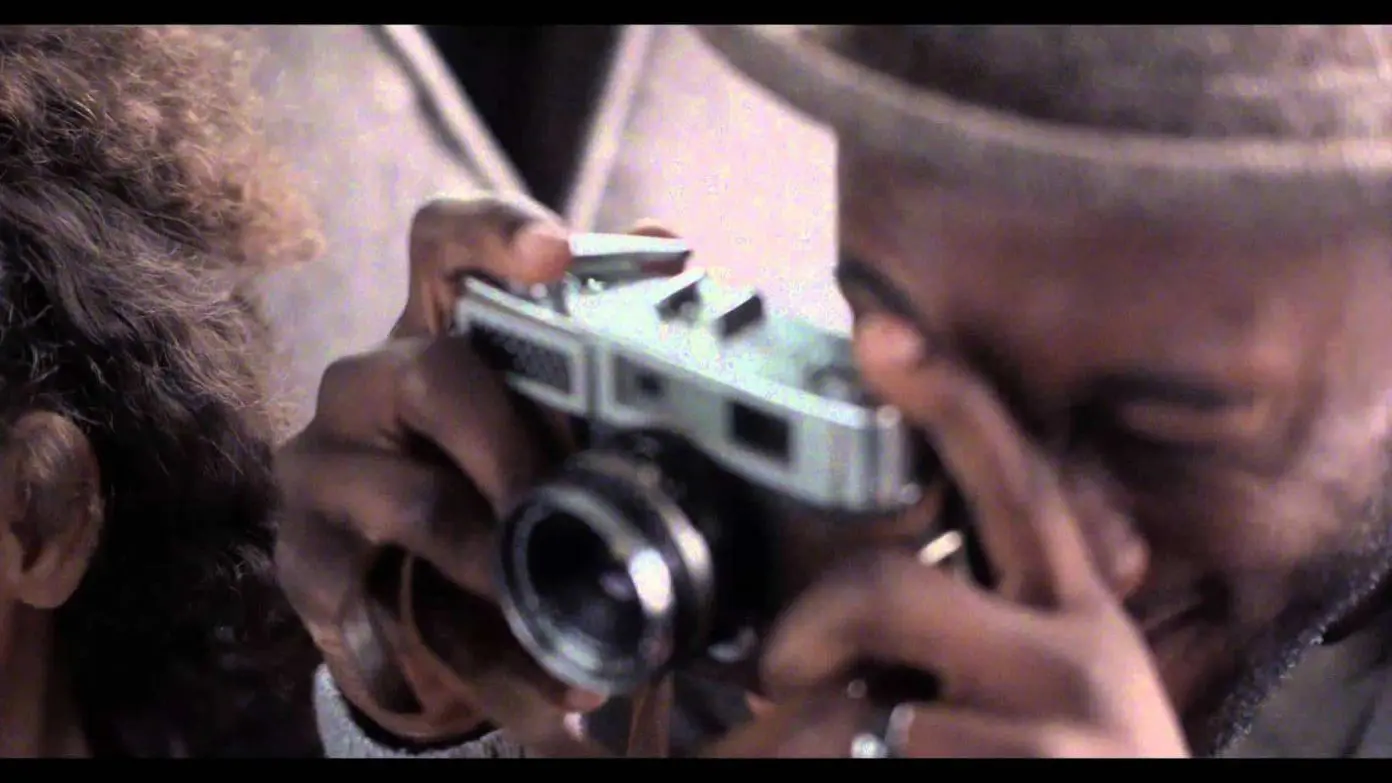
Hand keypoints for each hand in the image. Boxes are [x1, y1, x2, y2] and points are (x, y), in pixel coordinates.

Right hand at [273, 192, 674, 751]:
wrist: (420, 612)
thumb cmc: (493, 490)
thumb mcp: (547, 425)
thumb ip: (599, 354)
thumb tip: (671, 250)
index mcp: (441, 331)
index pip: (444, 246)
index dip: (493, 232)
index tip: (555, 254)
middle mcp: (371, 381)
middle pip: (430, 372)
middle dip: (515, 445)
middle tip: (567, 503)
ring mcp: (325, 467)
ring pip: (410, 501)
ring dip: (500, 568)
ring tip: (561, 627)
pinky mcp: (303, 557)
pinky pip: (372, 605)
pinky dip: (461, 661)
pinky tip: (519, 701)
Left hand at [702, 314, 1189, 757]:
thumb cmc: (1078, 773)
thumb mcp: (1063, 693)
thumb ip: (993, 629)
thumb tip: (864, 608)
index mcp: (1081, 619)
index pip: (1017, 483)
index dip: (950, 400)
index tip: (881, 331)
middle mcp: (1076, 661)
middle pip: (887, 590)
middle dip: (804, 632)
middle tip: (776, 675)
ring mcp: (1051, 734)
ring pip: (848, 711)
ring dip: (791, 746)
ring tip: (788, 760)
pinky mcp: (1025, 780)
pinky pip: (866, 760)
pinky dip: (809, 775)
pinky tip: (852, 779)